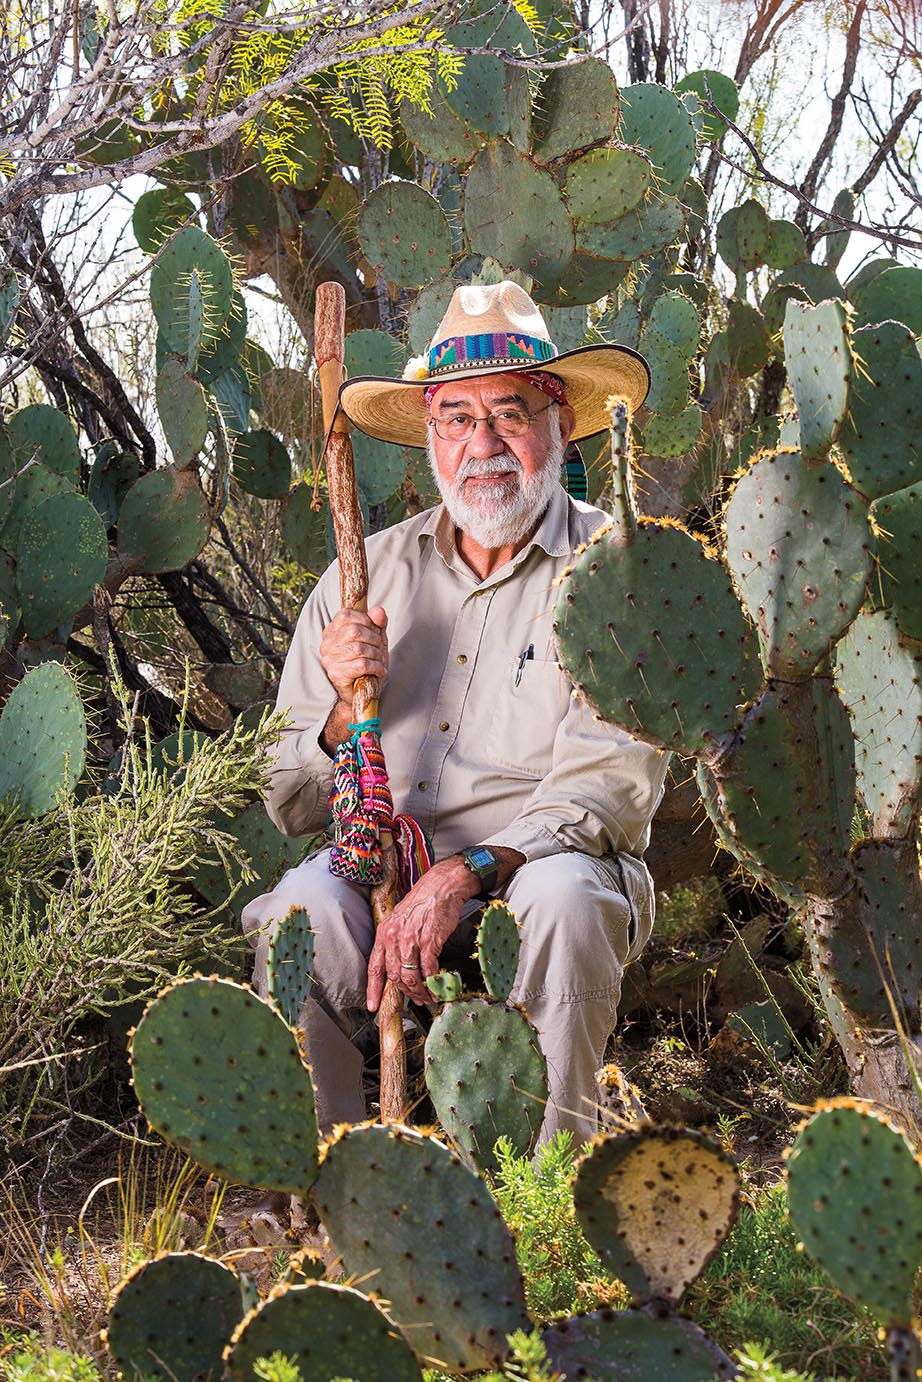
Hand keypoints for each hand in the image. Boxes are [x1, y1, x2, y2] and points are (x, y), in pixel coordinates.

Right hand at [319, 605, 388, 704]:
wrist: (363, 693)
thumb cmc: (368, 664)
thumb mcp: (376, 639)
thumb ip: (378, 623)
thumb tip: (378, 611)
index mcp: (331, 632)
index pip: (346, 615)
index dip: (365, 621)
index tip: (374, 632)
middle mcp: (326, 645)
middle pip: (354, 631)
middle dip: (374, 639)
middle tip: (379, 650)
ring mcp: (329, 660)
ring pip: (359, 648)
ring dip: (376, 655)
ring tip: (378, 662)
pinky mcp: (336, 674)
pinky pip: (362, 664)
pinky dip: (376, 667)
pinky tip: (378, 671)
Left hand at [366, 857, 478, 1010]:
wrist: (441, 886)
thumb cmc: (423, 902)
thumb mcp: (400, 920)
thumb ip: (396, 942)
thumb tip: (398, 966)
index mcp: (384, 933)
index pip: (375, 968)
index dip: (373, 990)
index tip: (373, 1006)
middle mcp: (394, 937)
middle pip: (394, 976)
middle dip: (406, 992)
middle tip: (416, 998)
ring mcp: (411, 940)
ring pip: (411, 976)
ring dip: (420, 991)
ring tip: (428, 996)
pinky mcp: (429, 941)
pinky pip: (429, 970)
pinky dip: (434, 982)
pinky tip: (438, 986)